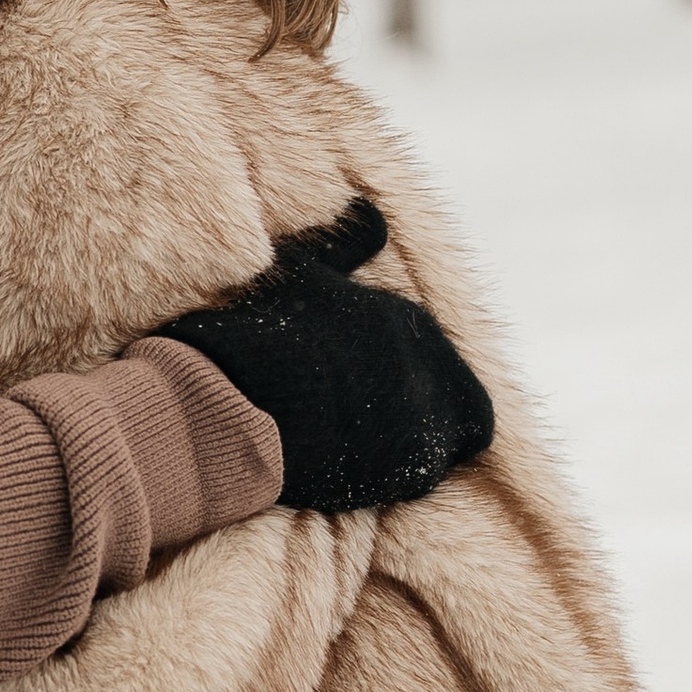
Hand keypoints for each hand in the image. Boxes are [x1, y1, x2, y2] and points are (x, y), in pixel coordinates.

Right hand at [154, 200, 495, 515]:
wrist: (233, 403)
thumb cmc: (259, 330)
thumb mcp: (300, 269)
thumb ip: (346, 244)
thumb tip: (369, 211)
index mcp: (410, 322)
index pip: (443, 365)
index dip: (410, 377)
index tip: (369, 384)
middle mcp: (431, 370)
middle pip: (458, 410)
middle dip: (421, 415)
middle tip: (364, 419)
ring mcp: (422, 424)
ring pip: (440, 448)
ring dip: (408, 447)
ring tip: (355, 444)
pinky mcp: (404, 474)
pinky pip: (416, 479)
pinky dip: (388, 474)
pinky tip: (345, 464)